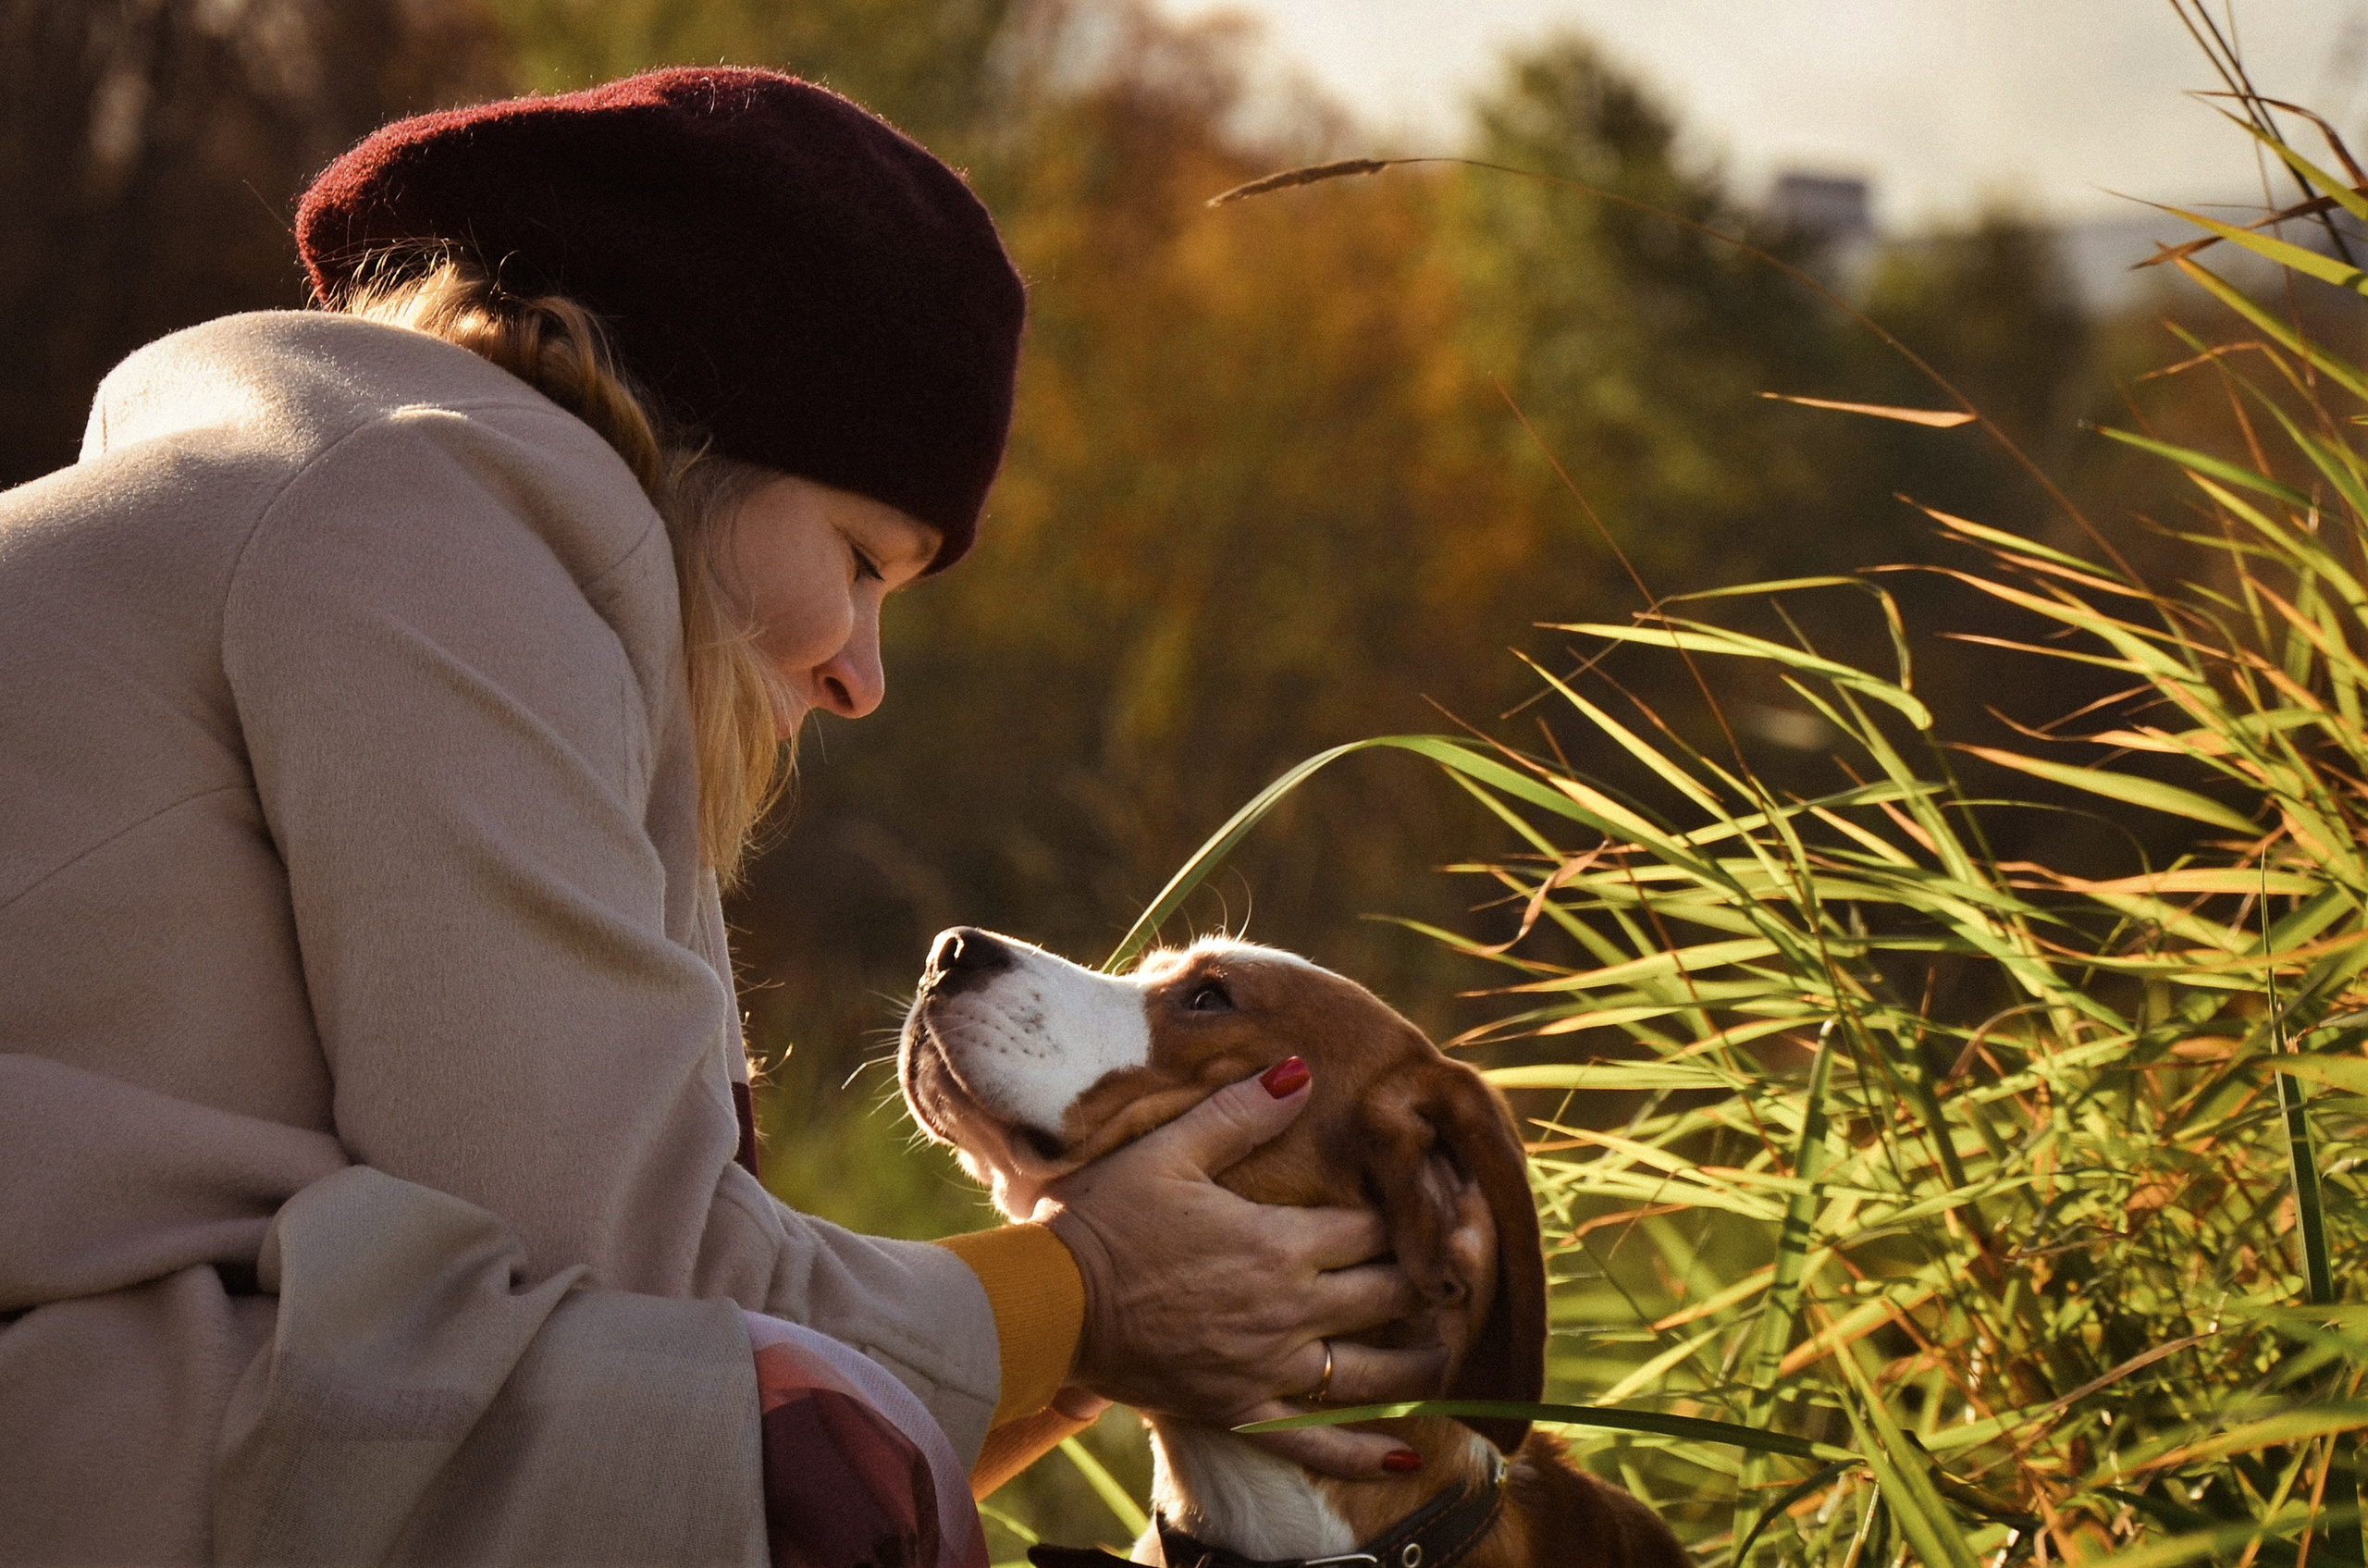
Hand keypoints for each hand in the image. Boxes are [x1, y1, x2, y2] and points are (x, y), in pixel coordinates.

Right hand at [1034, 1063, 1449, 1478]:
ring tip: (1448, 1353)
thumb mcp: (1168, 1149)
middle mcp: (1287, 1311)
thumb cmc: (1105, 1218)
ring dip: (1419, 1364)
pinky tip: (1404, 1461)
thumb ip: (1240, 1111)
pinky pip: (1315, 1446)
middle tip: (1457, 1274)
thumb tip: (1300, 1069)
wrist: (1049, 1304)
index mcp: (1277, 1242)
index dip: (1411, 1214)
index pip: (1375, 1228)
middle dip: (1428, 1283)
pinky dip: (1363, 1457)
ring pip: (1371, 1375)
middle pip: (1388, 1296)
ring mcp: (1267, 1370)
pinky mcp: (1240, 1413)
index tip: (1436, 1207)